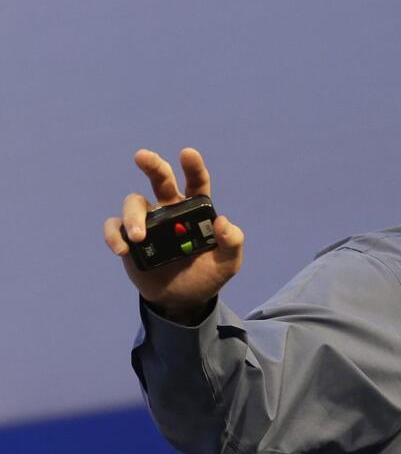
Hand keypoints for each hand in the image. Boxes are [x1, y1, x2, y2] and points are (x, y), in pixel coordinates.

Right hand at [102, 148, 243, 323]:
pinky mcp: (129, 239)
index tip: (188, 153)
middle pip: (160, 179)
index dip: (193, 166)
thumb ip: (232, 242)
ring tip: (139, 238)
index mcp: (196, 210)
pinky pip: (115, 228)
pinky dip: (115, 234)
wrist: (183, 300)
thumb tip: (223, 222)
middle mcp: (170, 210)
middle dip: (152, 165)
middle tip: (142, 156)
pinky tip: (122, 249)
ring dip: (133, 216)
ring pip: (134, 203)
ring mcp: (148, 222)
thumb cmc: (207, 275)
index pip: (196, 183)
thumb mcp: (228, 263)